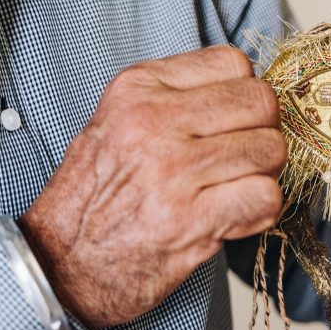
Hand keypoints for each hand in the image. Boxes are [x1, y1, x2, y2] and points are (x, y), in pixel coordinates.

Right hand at [20, 46, 285, 329]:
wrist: (60, 265)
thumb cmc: (96, 196)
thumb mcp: (119, 121)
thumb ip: (177, 98)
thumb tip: (246, 92)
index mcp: (138, 88)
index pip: (232, 63)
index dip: (244, 96)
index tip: (233, 121)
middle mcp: (153, 122)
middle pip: (261, 102)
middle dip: (263, 132)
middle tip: (243, 159)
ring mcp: (172, 170)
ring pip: (270, 150)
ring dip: (264, 175)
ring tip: (234, 190)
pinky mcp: (190, 219)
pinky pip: (265, 197)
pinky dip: (262, 211)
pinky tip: (235, 218)